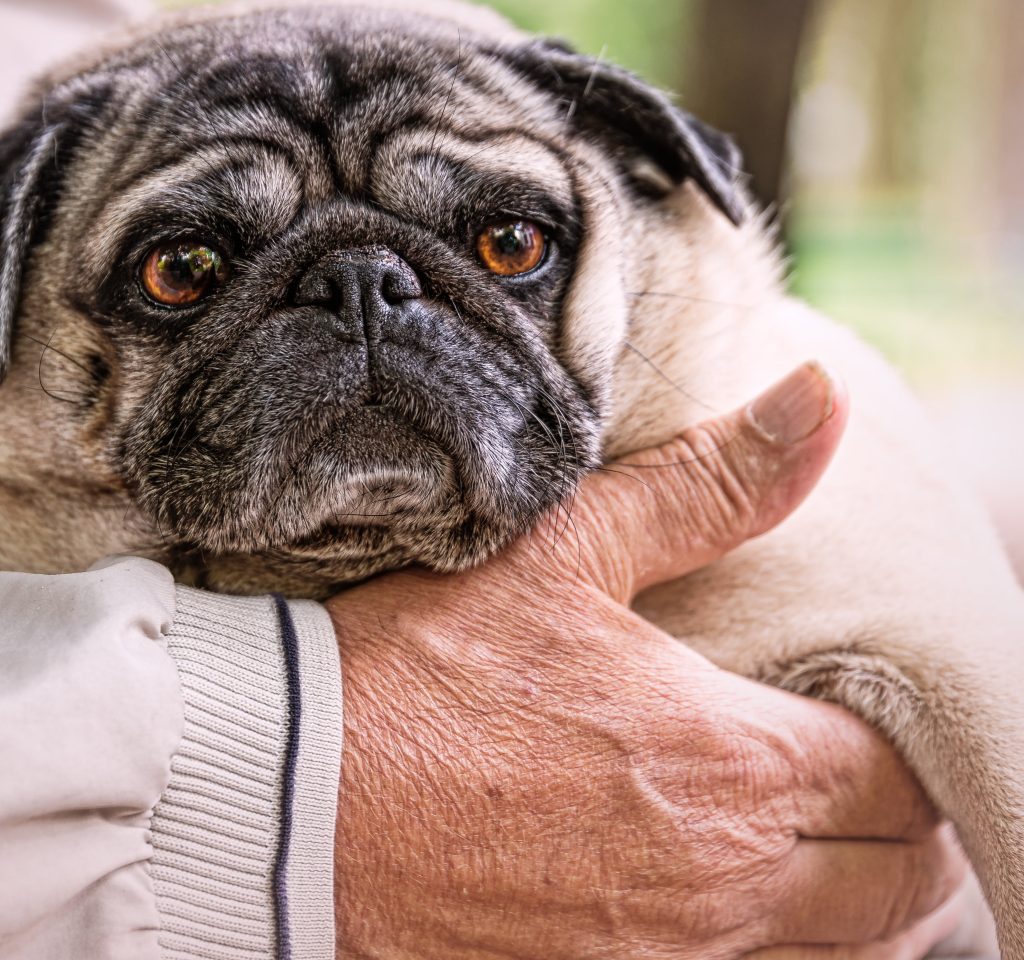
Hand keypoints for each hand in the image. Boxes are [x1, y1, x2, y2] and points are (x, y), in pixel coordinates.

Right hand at [328, 362, 965, 958]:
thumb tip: (816, 398)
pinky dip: (781, 953)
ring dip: (858, 904)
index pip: (894, 776)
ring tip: (828, 849)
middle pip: (893, 886)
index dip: (896, 741)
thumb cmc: (426, 670)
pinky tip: (736, 904)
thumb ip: (711, 485)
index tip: (860, 712)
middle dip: (902, 830)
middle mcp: (719, 885)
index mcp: (727, 764)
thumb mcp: (569, 554)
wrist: (291, 799)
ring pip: (839, 958)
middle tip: (866, 782)